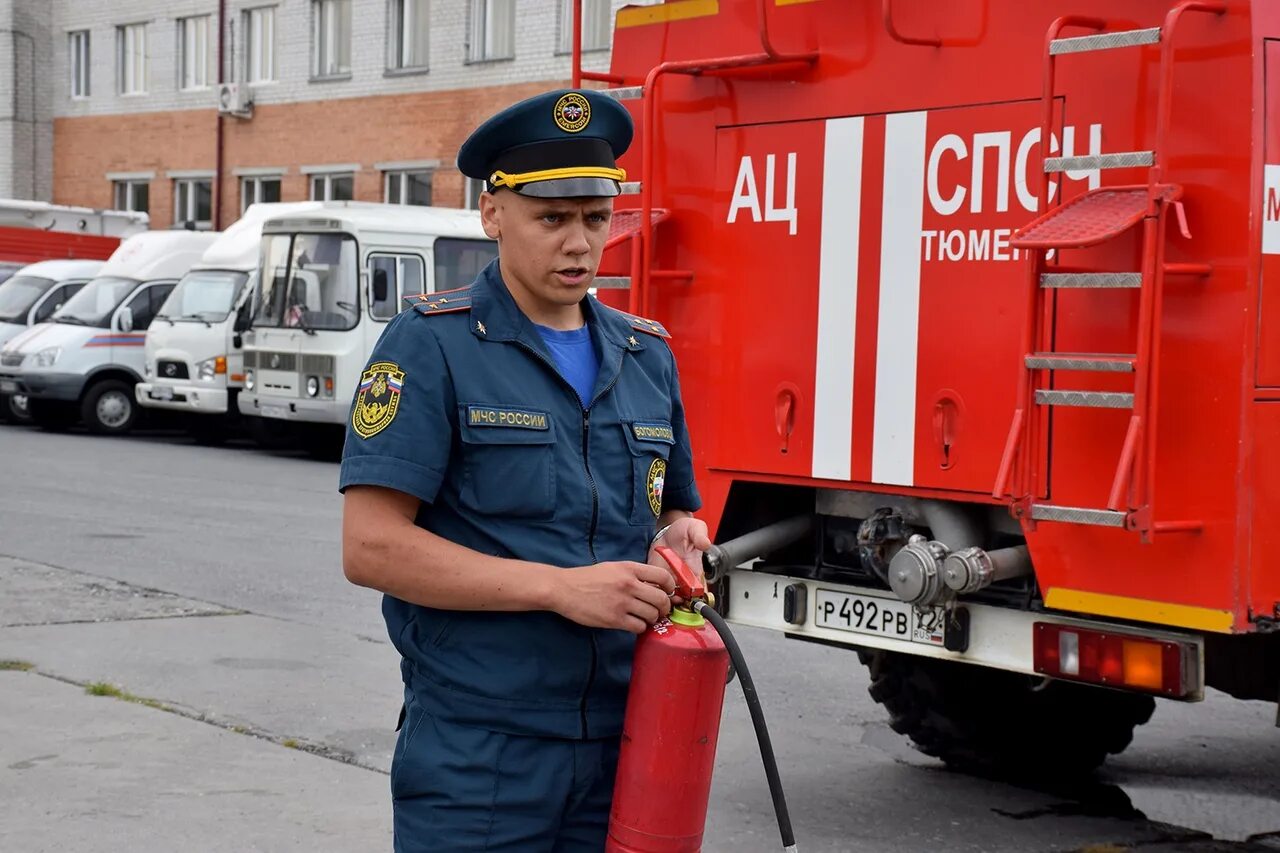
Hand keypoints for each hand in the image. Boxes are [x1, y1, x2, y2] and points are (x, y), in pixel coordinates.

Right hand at [550, 561, 675, 633]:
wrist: (564, 589)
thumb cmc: (587, 578)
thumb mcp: (613, 568)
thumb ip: (633, 574)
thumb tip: (655, 585)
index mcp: (629, 568)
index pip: (662, 576)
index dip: (671, 586)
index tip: (669, 593)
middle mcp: (628, 584)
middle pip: (661, 598)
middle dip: (665, 607)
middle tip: (660, 611)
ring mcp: (622, 602)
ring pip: (652, 615)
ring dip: (652, 619)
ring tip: (645, 618)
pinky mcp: (614, 619)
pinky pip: (639, 627)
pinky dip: (640, 628)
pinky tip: (634, 624)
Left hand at [649, 516, 711, 602]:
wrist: (667, 530)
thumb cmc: (683, 531)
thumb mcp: (694, 528)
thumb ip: (700, 535)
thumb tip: (705, 543)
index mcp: (696, 572)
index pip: (700, 592)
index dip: (695, 598)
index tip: (688, 595)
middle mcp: (684, 580)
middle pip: (684, 601)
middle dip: (677, 601)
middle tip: (670, 594)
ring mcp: (670, 581)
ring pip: (668, 599)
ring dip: (663, 598)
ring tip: (658, 589)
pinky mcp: (656, 580)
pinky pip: (653, 591)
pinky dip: (650, 592)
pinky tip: (647, 585)